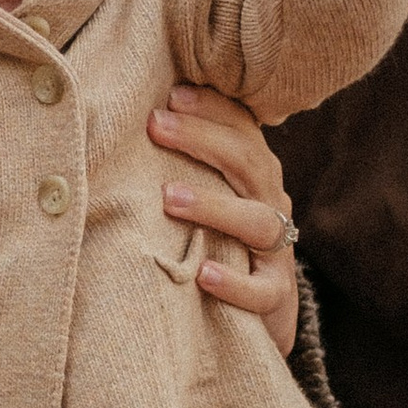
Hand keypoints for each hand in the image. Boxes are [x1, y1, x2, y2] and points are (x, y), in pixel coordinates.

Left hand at [148, 83, 300, 353]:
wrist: (261, 314)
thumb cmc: (218, 241)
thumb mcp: (208, 195)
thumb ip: (181, 163)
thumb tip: (131, 120)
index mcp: (255, 175)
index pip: (243, 129)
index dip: (211, 109)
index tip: (171, 94)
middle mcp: (270, 204)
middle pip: (250, 163)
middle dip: (202, 139)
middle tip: (155, 125)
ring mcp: (275, 251)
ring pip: (258, 222)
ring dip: (213, 206)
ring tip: (169, 197)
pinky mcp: (274, 296)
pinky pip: (260, 290)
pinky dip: (234, 282)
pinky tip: (203, 274)